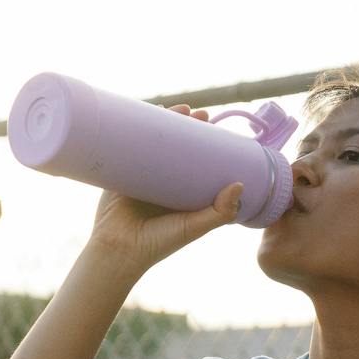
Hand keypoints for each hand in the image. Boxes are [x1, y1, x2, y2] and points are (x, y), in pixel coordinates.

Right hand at [87, 105, 244, 274]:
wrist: (118, 250)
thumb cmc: (159, 243)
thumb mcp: (194, 227)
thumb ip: (220, 211)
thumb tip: (240, 184)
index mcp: (182, 192)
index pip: (198, 161)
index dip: (207, 143)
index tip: (218, 128)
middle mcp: (164, 181)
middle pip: (177, 146)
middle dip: (188, 126)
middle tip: (200, 113)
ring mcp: (142, 174)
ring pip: (154, 142)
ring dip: (164, 121)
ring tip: (178, 107)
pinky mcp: (121, 171)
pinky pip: (128, 146)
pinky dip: (134, 128)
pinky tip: (142, 112)